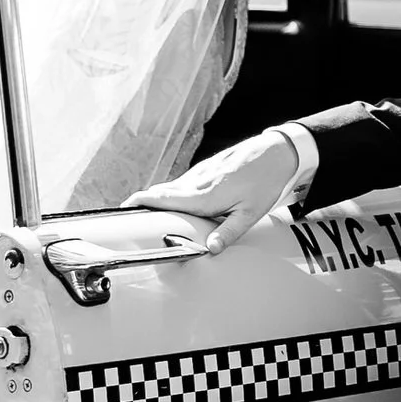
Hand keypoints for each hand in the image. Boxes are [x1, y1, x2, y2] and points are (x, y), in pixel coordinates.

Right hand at [122, 128, 299, 253]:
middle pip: (161, 193)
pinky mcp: (206, 168)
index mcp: (205, 195)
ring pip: (172, 188)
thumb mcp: (251, 213)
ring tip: (150, 216)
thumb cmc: (266, 181)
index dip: (140, 202)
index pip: (163, 198)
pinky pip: (183, 183)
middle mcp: (198, 181)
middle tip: (130, 218)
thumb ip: (229, 232)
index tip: (123, 209)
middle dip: (144, 204)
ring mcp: (201, 173)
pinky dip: (174, 193)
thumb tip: (210, 249)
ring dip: (159, 199)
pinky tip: (177, 203)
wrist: (277, 152)